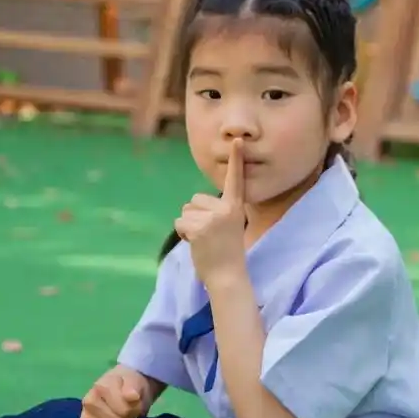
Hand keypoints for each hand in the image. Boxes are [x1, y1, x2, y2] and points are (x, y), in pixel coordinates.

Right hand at [81, 367, 146, 417]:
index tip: (135, 404)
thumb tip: (132, 396)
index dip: (135, 410)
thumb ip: (133, 388)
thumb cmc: (129, 387)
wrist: (122, 391)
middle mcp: (88, 403)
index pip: (125, 410)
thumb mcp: (135, 381)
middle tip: (130, 414)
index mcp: (100, 388)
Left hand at [175, 138, 248, 285]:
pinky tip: (197, 245)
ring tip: (204, 241)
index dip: (236, 159)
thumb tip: (191, 208)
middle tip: (210, 236)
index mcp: (235, 207)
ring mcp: (213, 218)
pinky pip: (180, 223)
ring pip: (185, 211)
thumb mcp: (226, 227)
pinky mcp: (200, 227)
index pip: (235, 180)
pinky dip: (183, 234)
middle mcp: (226, 209)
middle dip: (195, 217)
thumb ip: (214, 212)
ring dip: (188, 226)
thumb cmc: (226, 254)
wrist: (228, 277)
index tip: (238, 141)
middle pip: (194, 200)